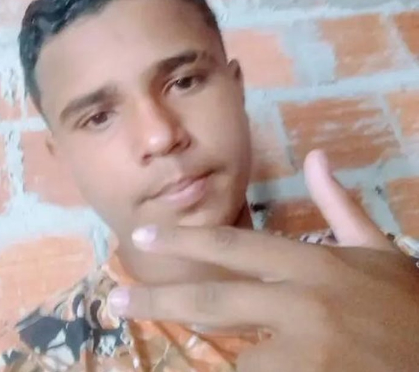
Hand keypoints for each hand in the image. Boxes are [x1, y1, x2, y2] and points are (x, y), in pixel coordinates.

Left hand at [108, 150, 418, 371]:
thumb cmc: (407, 307)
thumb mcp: (377, 250)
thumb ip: (340, 206)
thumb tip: (317, 157)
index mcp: (312, 264)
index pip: (233, 246)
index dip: (183, 240)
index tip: (141, 235)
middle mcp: (302, 303)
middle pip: (213, 301)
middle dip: (159, 301)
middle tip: (118, 300)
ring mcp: (305, 350)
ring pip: (235, 356)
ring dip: (215, 356)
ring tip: (197, 352)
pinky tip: (232, 368)